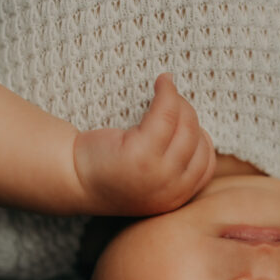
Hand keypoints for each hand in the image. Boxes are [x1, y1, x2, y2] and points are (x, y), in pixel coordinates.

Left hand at [72, 73, 216, 214]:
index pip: (207, 163)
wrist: (72, 178)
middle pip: (197, 140)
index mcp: (177, 198)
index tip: (182, 123)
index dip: (198, 138)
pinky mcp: (142, 154)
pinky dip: (167, 92)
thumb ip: (175, 166)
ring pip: (185, 125)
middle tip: (169, 100)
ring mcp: (159, 173)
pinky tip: (162, 81)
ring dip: (177, 101)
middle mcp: (172, 190)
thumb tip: (197, 131)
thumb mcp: (152, 178)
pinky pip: (167, 113)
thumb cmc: (110, 172)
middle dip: (187, 114)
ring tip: (165, 89)